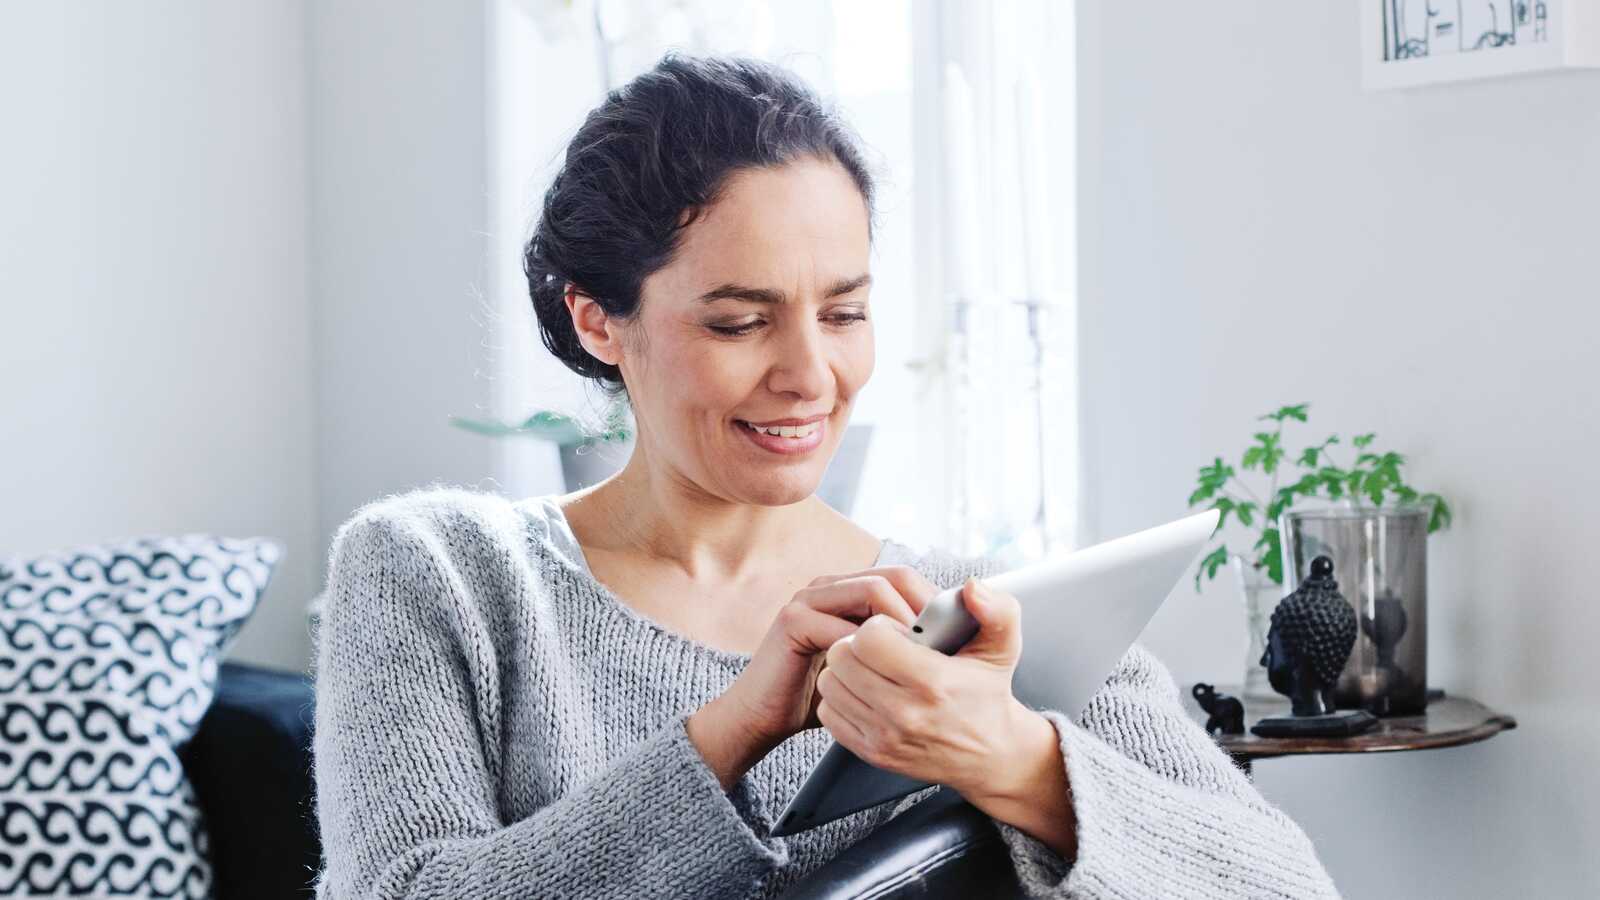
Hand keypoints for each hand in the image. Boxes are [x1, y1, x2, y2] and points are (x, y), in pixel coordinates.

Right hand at [688, 566, 935, 790]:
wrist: (765, 717)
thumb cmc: (821, 695)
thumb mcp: (871, 670)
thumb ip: (900, 652)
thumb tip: (951, 648)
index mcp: (849, 589)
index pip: (904, 577)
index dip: (933, 602)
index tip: (955, 638)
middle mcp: (831, 585)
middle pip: (893, 576)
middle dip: (924, 608)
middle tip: (944, 646)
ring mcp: (809, 597)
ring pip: (873, 590)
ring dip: (903, 622)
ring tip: (920, 656)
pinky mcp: (793, 619)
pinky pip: (843, 622)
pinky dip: (870, 646)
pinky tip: (885, 671)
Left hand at [814, 575, 1041, 800]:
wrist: (990, 754)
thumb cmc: (988, 694)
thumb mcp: (1003, 647)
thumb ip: (997, 610)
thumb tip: (972, 587)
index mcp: (933, 682)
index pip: (869, 638)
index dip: (879, 625)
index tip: (898, 632)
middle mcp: (904, 714)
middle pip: (842, 657)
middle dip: (858, 643)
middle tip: (881, 648)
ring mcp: (884, 737)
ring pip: (830, 683)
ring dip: (846, 670)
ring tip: (874, 670)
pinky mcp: (871, 753)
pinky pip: (829, 713)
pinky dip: (842, 698)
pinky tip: (868, 693)